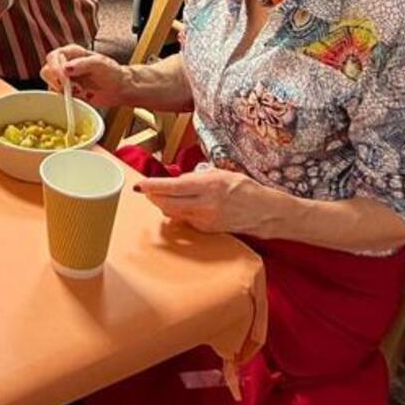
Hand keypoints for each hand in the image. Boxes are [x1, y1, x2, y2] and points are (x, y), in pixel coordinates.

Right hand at [41, 46, 134, 108]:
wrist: (118, 88)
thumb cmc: (112, 72)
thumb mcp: (100, 64)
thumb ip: (82, 64)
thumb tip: (65, 68)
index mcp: (71, 53)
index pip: (53, 57)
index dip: (55, 68)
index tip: (64, 78)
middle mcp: (64, 64)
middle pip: (46, 72)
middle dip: (58, 82)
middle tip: (74, 88)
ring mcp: (63, 79)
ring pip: (50, 86)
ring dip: (63, 92)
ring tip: (81, 92)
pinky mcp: (65, 93)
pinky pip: (57, 97)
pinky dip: (66, 100)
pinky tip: (81, 97)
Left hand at [137, 167, 279, 235]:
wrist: (265, 212)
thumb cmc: (244, 188)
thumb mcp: (220, 173)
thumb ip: (197, 177)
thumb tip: (177, 180)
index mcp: (209, 186)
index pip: (173, 186)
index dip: (153, 186)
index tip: (140, 185)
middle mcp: (206, 205)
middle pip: (168, 204)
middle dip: (153, 197)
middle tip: (146, 190)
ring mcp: (206, 220)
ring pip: (174, 214)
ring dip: (163, 205)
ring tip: (159, 196)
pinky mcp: (207, 231)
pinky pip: (186, 221)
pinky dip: (178, 213)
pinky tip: (180, 206)